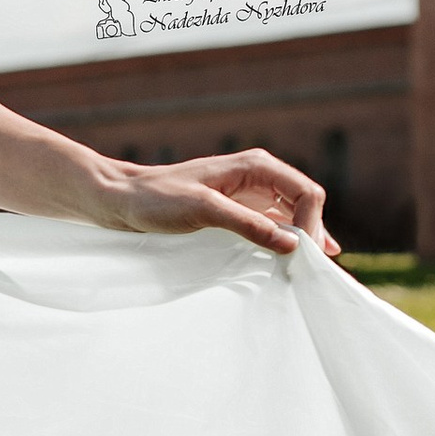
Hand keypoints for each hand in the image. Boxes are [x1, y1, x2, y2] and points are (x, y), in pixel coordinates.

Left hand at [99, 145, 338, 258]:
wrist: (122, 200)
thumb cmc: (158, 200)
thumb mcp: (204, 210)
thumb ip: (248, 224)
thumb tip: (291, 243)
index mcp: (255, 166)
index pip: (305, 192)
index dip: (312, 224)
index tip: (303, 255)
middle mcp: (257, 176)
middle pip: (303, 203)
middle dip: (312, 233)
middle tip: (312, 268)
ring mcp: (248, 194)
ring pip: (290, 215)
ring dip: (300, 238)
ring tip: (308, 269)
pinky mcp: (236, 210)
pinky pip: (271, 224)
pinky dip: (283, 240)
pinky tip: (292, 257)